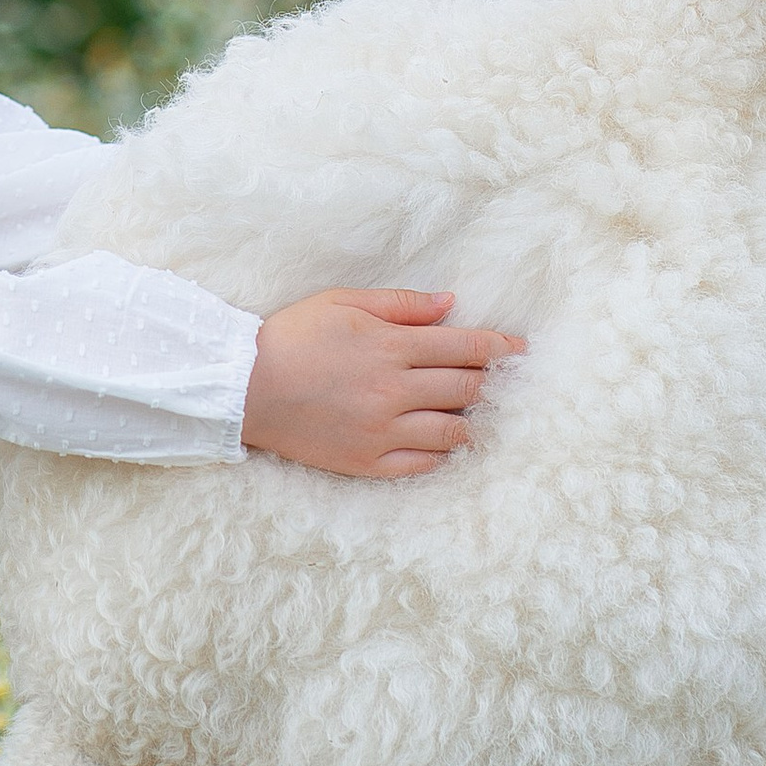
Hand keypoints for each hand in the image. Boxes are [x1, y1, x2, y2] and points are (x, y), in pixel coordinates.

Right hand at [243, 289, 523, 478]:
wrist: (244, 386)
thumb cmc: (293, 336)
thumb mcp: (344, 302)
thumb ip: (401, 304)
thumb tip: (450, 303)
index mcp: (391, 346)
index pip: (466, 348)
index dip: (500, 348)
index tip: (521, 350)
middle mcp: (394, 390)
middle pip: (466, 389)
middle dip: (491, 382)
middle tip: (501, 379)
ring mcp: (382, 430)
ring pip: (453, 431)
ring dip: (472, 420)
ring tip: (476, 413)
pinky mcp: (367, 461)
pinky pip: (422, 463)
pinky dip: (442, 453)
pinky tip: (446, 442)